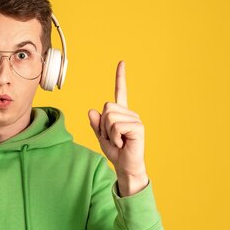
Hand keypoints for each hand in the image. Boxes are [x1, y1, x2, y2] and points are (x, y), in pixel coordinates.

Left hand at [88, 61, 147, 193]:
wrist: (125, 166)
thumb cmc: (116, 152)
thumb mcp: (101, 137)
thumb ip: (96, 124)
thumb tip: (91, 110)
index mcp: (122, 113)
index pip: (120, 92)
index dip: (120, 77)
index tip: (121, 62)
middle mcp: (130, 113)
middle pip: (106, 108)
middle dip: (103, 125)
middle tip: (113, 138)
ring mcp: (135, 119)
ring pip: (109, 117)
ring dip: (109, 133)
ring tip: (119, 141)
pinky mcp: (138, 127)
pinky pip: (116, 126)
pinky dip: (115, 137)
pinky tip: (124, 143)